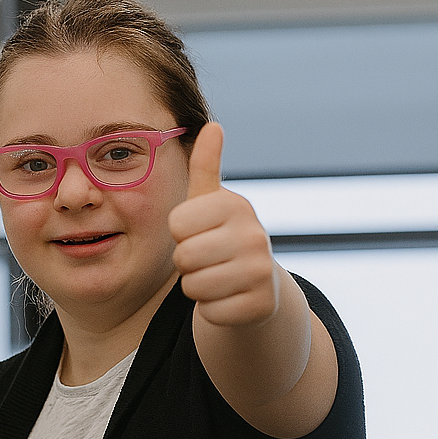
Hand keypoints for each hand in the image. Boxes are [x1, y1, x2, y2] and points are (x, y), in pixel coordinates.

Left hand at [169, 122, 277, 327]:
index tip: (200, 233)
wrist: (256, 286)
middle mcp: (255, 236)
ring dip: (197, 287)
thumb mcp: (210, 203)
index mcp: (236, 206)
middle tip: (207, 260)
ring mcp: (261, 273)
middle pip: (184, 257)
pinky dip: (212, 310)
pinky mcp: (260, 307)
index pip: (176, 224)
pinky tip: (228, 298)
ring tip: (216, 277)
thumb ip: (205, 166)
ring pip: (194, 287)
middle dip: (187, 264)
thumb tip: (213, 125)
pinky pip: (210, 312)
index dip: (181, 234)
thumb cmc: (221, 238)